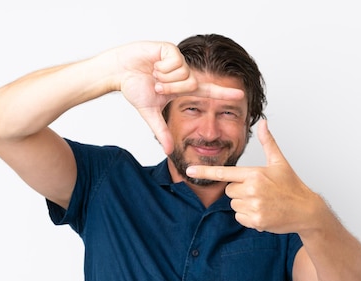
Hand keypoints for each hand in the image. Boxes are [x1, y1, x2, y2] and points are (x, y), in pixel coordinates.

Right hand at [117, 42, 243, 153]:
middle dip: (170, 88)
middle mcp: (184, 73)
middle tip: (156, 85)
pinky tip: (153, 63)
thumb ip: (161, 131)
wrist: (119, 71)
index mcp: (182, 87)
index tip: (241, 95)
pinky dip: (161, 67)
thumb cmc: (134, 87)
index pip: (207, 91)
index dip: (223, 93)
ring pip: (184, 74)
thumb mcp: (150, 113)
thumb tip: (168, 151)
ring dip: (165, 78)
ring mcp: (179, 60)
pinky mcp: (171, 49)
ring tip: (152, 73)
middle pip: (191, 85)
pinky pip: (175, 62)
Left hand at [186, 119, 322, 233]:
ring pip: (234, 205)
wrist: (306, 210)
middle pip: (229, 190)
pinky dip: (249, 217)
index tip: (190, 171)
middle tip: (259, 191)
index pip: (225, 173)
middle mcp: (252, 189)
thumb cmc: (292, 186)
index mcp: (255, 174)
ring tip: (263, 202)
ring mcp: (254, 206)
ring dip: (244, 204)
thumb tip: (263, 123)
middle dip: (240, 191)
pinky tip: (263, 212)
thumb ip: (267, 142)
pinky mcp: (256, 220)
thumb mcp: (279, 162)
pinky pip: (240, 217)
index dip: (206, 172)